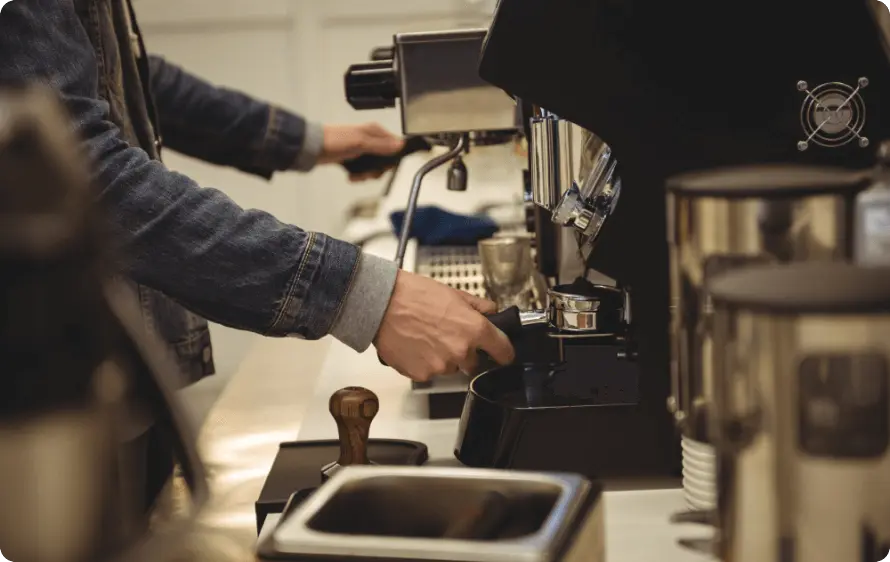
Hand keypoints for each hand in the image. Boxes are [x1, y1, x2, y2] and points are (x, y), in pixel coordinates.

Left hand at [319, 123, 403, 179]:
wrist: (313, 147)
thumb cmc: (337, 141)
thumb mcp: (361, 142)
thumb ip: (381, 145)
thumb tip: (401, 145)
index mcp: (375, 132)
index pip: (394, 144)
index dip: (392, 158)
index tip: (385, 167)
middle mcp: (371, 139)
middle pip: (384, 159)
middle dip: (377, 170)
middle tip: (368, 174)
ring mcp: (361, 150)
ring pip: (373, 167)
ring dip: (366, 175)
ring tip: (356, 177)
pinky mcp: (353, 159)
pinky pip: (362, 170)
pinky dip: (358, 175)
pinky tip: (351, 178)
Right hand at [374, 271, 514, 381]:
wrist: (380, 304)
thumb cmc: (413, 295)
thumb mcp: (453, 293)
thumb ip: (478, 306)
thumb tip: (491, 312)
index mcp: (474, 329)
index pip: (503, 351)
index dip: (504, 352)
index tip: (502, 353)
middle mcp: (461, 351)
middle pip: (474, 364)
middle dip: (466, 353)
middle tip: (448, 336)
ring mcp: (441, 366)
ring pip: (450, 368)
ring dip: (444, 358)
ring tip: (426, 337)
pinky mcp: (421, 375)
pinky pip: (430, 373)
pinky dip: (425, 363)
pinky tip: (415, 345)